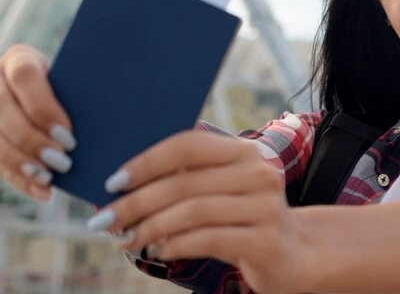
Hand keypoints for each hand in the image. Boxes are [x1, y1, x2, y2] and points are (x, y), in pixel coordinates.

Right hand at [0, 44, 75, 200]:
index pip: (23, 75)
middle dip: (30, 139)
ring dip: (18, 161)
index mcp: (18, 57)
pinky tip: (42, 191)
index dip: (43, 107)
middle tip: (62, 161)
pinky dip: (17, 178)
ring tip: (49, 178)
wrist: (49, 99)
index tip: (67, 135)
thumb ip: (80, 96)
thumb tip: (105, 118)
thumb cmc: (71, 91)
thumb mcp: (75, 85)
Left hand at [90, 130, 312, 293]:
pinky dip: (176, 245)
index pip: (188, 145)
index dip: (147, 161)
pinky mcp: (265, 241)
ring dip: (150, 227)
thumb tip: (124, 184)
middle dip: (136, 202)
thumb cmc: (242, 219)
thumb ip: (188, 179)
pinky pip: (208, 239)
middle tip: (105, 220)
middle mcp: (259, 172)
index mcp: (245, 151)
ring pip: (193, 211)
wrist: (295, 254)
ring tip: (126, 239)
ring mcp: (265, 206)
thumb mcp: (223, 190)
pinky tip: (159, 251)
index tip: (113, 182)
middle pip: (184, 182)